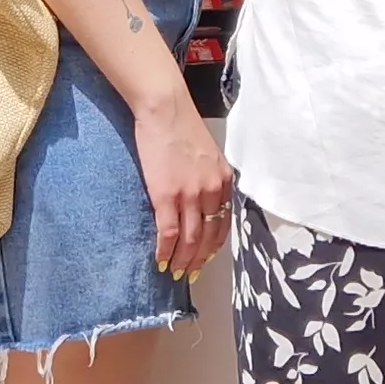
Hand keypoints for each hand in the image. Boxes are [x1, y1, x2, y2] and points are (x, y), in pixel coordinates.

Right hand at [133, 99, 232, 278]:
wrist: (165, 109)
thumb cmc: (182, 127)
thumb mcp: (208, 155)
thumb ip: (210, 178)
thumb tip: (203, 200)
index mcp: (224, 181)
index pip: (223, 223)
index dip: (214, 246)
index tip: (205, 258)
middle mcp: (212, 191)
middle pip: (208, 236)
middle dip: (199, 259)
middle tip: (189, 274)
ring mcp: (190, 194)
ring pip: (189, 239)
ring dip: (182, 260)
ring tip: (175, 272)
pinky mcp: (166, 194)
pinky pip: (168, 232)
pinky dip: (165, 250)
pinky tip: (160, 260)